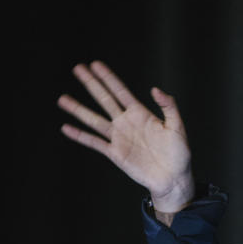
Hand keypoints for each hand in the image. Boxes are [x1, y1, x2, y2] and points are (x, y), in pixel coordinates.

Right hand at [58, 61, 195, 211]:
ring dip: (79, 109)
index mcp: (141, 114)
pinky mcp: (115, 153)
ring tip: (63, 99)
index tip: (95, 64)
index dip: (108, 78)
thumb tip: (155, 89)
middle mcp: (126, 123)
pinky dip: (80, 136)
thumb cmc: (179, 153)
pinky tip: (67, 128)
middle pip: (105, 99)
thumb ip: (168, 106)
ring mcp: (119, 137)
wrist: (173, 178)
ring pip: (94, 120)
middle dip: (91, 84)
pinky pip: (94, 142)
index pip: (121, 91)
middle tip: (77, 69)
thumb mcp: (177, 127)